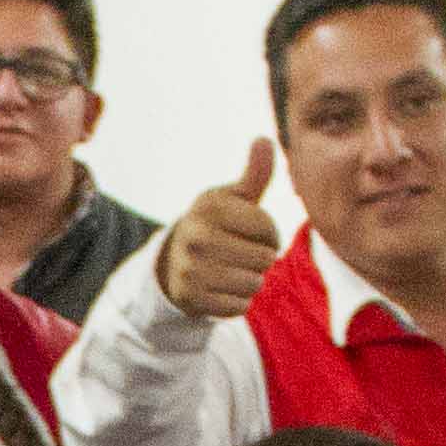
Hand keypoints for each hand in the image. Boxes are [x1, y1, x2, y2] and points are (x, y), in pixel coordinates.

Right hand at [155, 139, 283, 320]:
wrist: (175, 261)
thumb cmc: (217, 225)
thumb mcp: (234, 199)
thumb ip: (254, 174)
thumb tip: (264, 139)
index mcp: (210, 207)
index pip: (268, 229)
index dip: (270, 234)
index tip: (253, 232)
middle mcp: (196, 237)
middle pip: (264, 258)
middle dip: (262, 258)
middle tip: (242, 254)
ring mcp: (191, 269)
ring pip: (254, 283)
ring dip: (252, 280)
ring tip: (234, 270)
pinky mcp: (191, 298)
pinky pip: (240, 306)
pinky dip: (238, 301)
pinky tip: (223, 289)